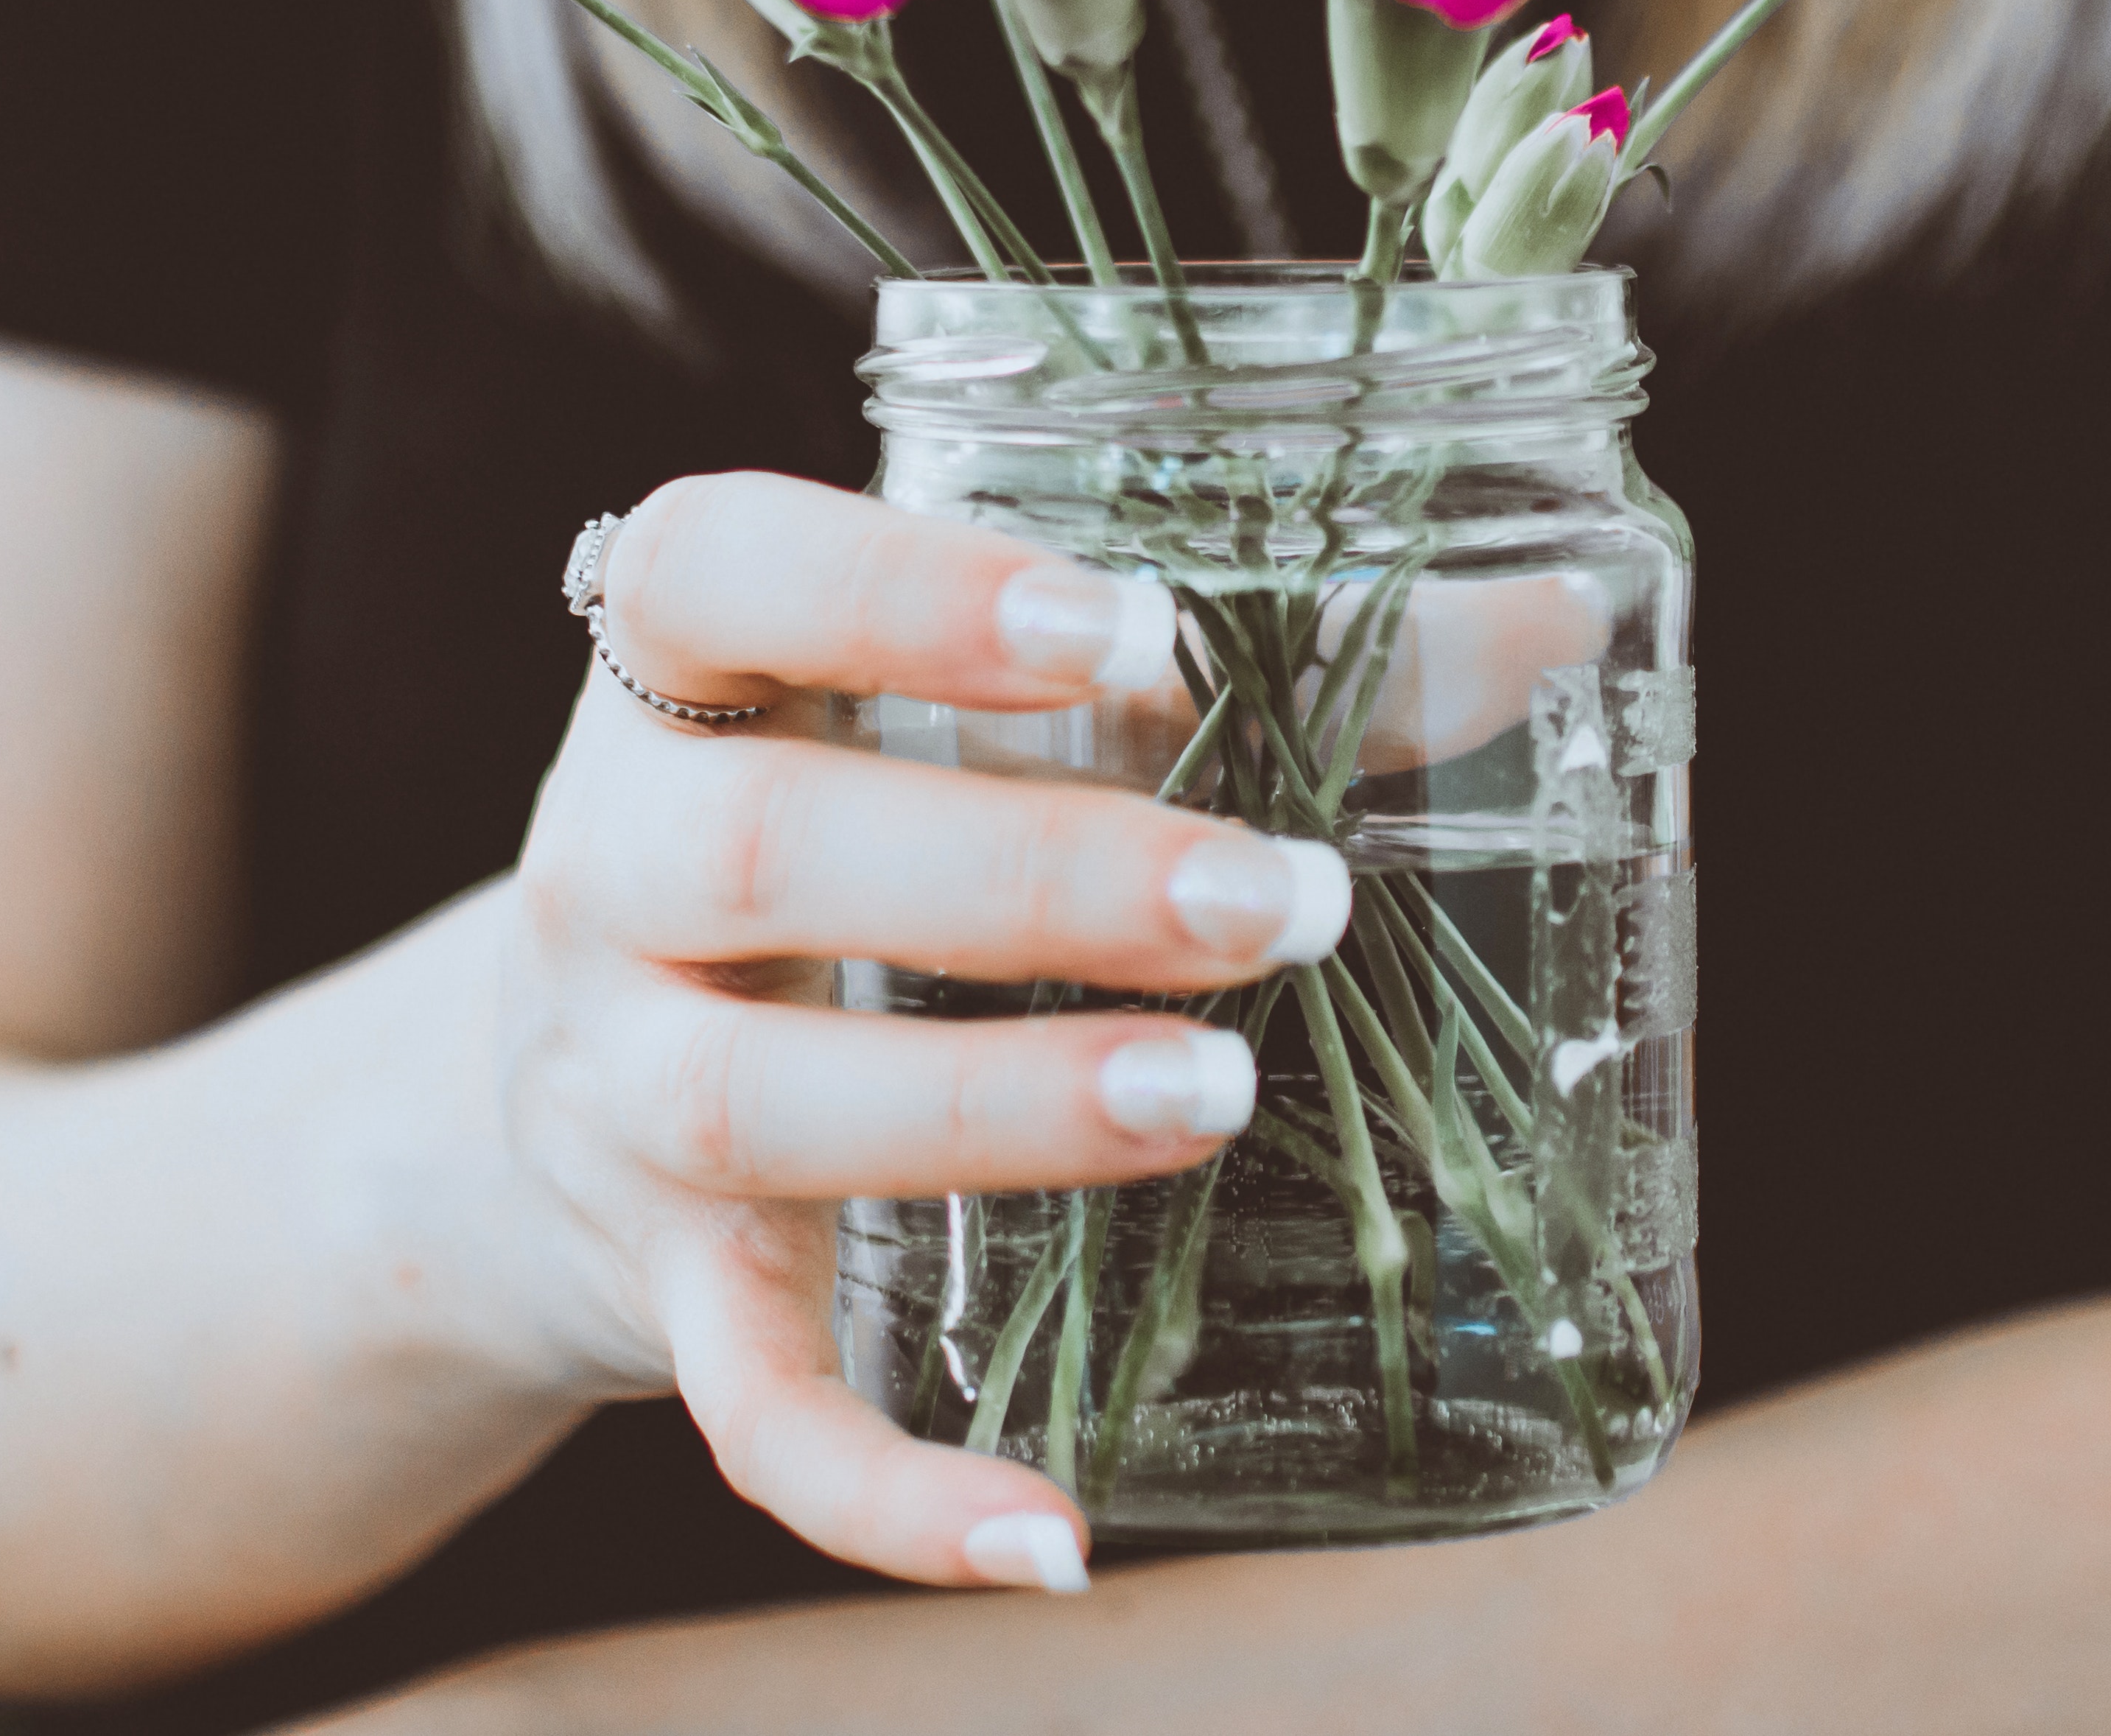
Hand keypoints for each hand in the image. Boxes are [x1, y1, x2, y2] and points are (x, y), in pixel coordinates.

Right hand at [486, 473, 1353, 1593]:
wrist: (559, 1071)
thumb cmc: (857, 822)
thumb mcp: (981, 722)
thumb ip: (1241, 666)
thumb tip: (1551, 624)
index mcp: (682, 676)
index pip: (714, 573)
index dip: (897, 592)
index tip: (1117, 626)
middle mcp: (611, 873)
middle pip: (758, 851)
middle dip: (1034, 873)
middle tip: (1276, 897)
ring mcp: (619, 1095)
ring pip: (755, 1107)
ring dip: (995, 1109)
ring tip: (1216, 1098)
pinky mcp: (667, 1298)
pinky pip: (749, 1412)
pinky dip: (885, 1493)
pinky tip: (1051, 1537)